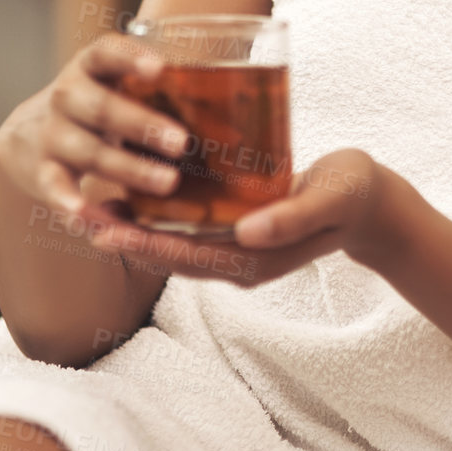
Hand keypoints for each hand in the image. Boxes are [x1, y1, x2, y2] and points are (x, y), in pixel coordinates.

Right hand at [0, 35, 188, 234]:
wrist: (28, 132)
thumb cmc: (100, 104)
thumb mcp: (118, 84)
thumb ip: (159, 87)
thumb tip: (238, 98)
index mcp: (92, 67)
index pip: (107, 52)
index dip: (131, 58)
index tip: (161, 67)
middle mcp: (68, 96)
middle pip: (103, 108)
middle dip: (143, 125)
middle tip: (182, 142)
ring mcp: (53, 134)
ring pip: (90, 152)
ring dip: (129, 169)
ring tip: (168, 182)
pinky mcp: (43, 171)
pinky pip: (57, 187)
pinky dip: (69, 202)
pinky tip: (88, 215)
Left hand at [87, 148, 411, 288]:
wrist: (371, 204)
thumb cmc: (353, 195)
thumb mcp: (329, 199)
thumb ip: (293, 217)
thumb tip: (248, 231)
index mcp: (256, 259)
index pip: (187, 256)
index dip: (144, 242)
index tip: (106, 226)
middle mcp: (239, 260)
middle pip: (169, 254)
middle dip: (124, 235)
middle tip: (80, 210)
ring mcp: (237, 249)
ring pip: (173, 243)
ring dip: (133, 226)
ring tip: (92, 202)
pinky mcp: (238, 232)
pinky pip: (188, 228)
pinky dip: (157, 215)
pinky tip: (135, 189)